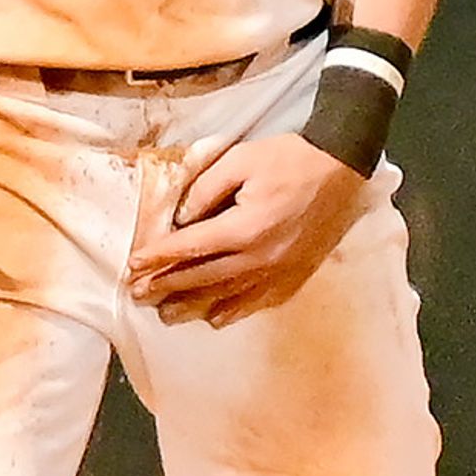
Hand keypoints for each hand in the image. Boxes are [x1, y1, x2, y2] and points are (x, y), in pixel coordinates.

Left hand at [128, 131, 368, 323]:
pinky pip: (259, 303)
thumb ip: (204, 189)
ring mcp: (279, 272)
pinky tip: (217, 317)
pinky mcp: (295, 277)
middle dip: (167, 287)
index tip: (133, 266)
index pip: (189, 247)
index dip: (158, 257)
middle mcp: (260, 258)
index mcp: (244, 227)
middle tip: (139, 295)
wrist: (342, 168)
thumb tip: (180, 219)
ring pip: (228, 298)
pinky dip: (234, 311)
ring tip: (168, 314)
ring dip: (194, 307)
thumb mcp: (240, 159)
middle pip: (203, 279)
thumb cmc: (291, 158)